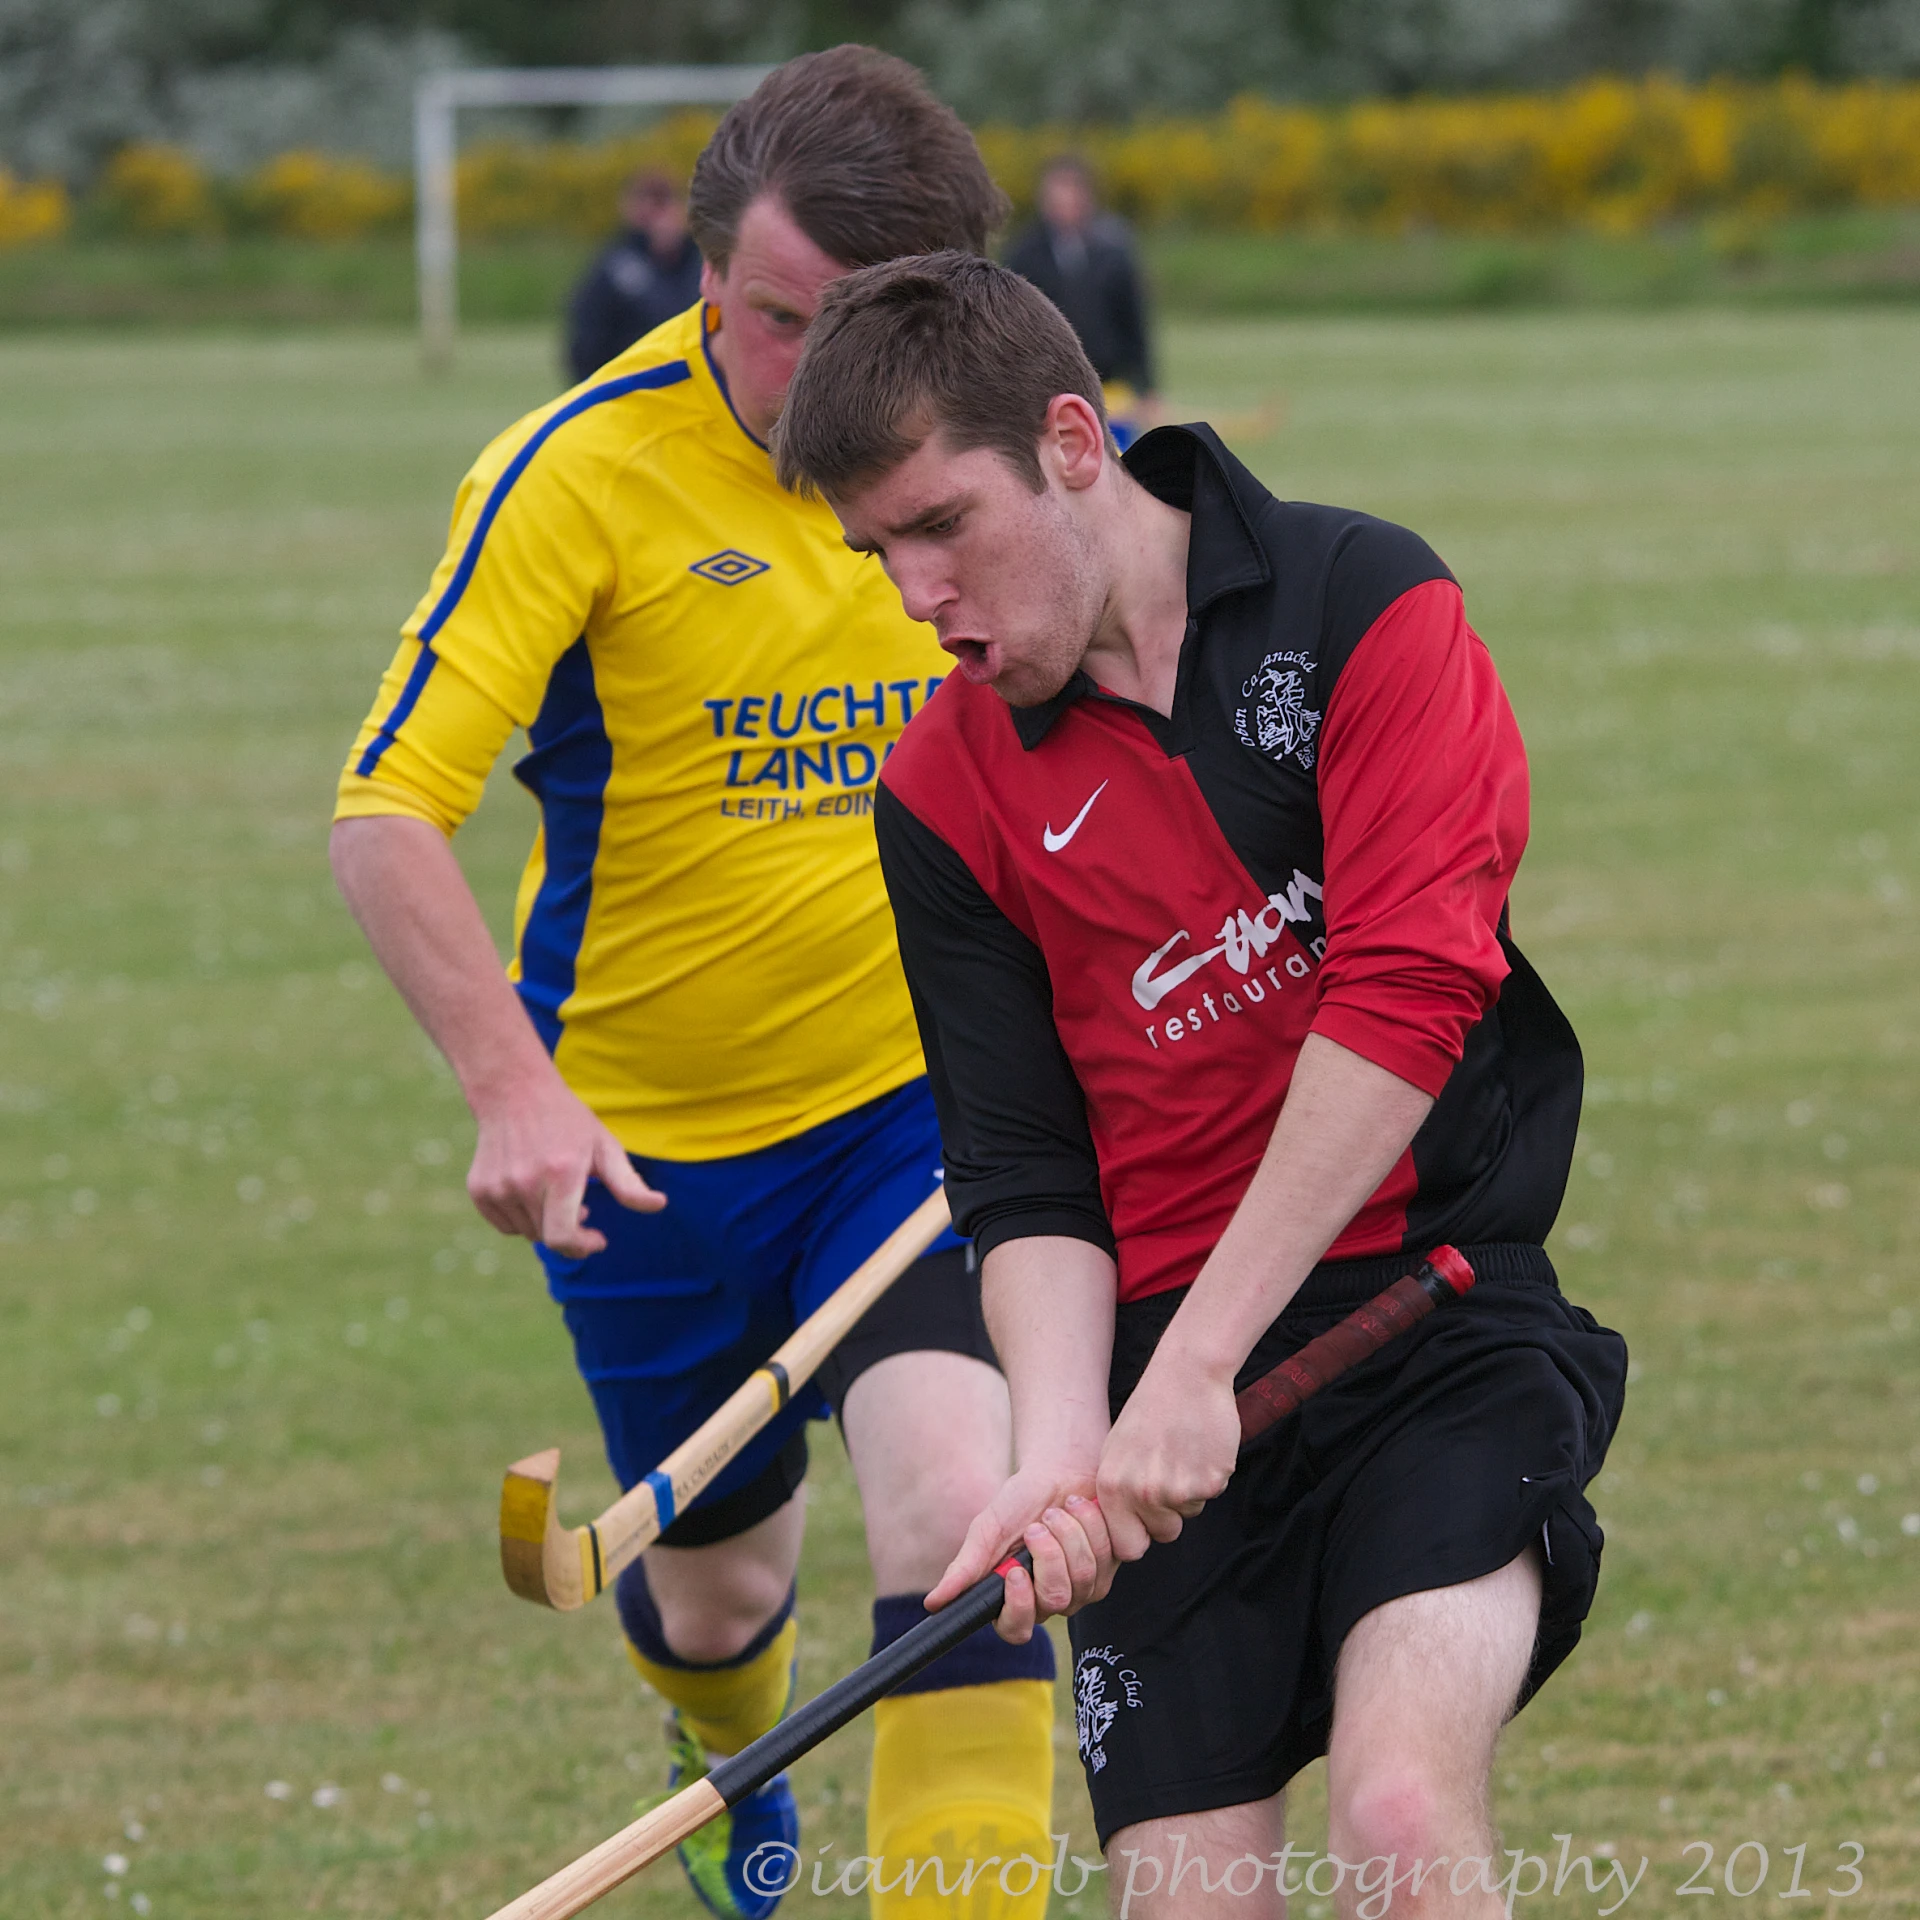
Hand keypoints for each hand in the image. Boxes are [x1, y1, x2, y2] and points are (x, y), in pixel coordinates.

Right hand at [466, 1063, 663, 1255]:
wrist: (514, 1092)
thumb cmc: (568, 1121)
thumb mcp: (604, 1146)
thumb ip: (629, 1183)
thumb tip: (659, 1206)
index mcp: (560, 1174)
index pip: (563, 1237)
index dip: (582, 1247)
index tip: (597, 1238)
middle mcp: (525, 1183)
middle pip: (548, 1237)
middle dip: (570, 1232)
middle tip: (581, 1206)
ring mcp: (497, 1187)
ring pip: (527, 1232)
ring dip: (546, 1222)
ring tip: (555, 1191)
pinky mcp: (479, 1190)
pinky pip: (505, 1225)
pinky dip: (522, 1217)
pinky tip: (531, 1190)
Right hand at [924, 1464, 1115, 1644]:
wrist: (1059, 1470)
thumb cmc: (1019, 1502)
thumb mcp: (987, 1529)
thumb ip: (965, 1566)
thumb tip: (933, 1603)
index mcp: (1014, 1597)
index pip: (1015, 1629)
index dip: (1018, 1606)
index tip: (1014, 1570)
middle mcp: (1049, 1599)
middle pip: (1054, 1599)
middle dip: (1047, 1555)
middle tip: (1037, 1525)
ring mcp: (1082, 1588)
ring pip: (1083, 1577)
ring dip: (1068, 1533)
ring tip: (1056, 1511)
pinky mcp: (1109, 1568)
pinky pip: (1106, 1557)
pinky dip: (1089, 1523)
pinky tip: (1079, 1508)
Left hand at [1095, 1346, 1240, 1560]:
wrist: (1187, 1375)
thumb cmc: (1150, 1410)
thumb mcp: (1115, 1451)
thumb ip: (1116, 1493)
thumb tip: (1117, 1531)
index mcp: (1112, 1486)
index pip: (1126, 1547)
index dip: (1139, 1536)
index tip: (1145, 1520)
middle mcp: (1142, 1493)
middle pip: (1164, 1534)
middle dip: (1169, 1517)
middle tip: (1169, 1477)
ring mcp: (1177, 1489)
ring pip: (1189, 1513)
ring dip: (1190, 1491)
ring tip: (1182, 1451)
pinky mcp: (1210, 1481)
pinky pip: (1212, 1494)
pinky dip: (1210, 1476)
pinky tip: (1200, 1446)